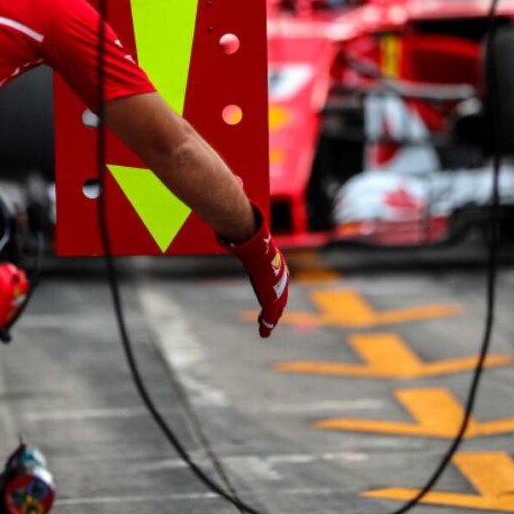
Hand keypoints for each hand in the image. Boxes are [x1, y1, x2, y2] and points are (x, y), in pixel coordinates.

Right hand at [221, 205, 289, 337]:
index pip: (273, 270)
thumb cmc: (243, 222)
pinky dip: (268, 320)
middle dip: (277, 301)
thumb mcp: (242, 214)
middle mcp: (273, 268)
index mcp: (268, 255)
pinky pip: (269, 307)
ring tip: (269, 327)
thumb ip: (241, 204)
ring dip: (273, 314)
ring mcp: (272, 279)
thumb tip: (237, 182)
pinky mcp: (269, 289)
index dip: (273, 281)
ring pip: (275, 300)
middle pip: (277, 287)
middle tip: (275, 315)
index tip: (272, 290)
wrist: (248, 232)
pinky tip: (266, 331)